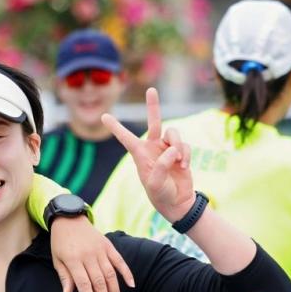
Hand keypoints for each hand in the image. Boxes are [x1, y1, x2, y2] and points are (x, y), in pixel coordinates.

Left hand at [50, 216, 134, 291]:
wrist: (69, 219)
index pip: (84, 284)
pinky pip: (119, 261)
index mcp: (73, 260)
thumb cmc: (60, 242)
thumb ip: (65, 277)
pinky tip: (131, 285)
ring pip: (110, 274)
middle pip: (99, 281)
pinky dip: (126, 272)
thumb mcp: (57, 259)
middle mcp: (88, 255)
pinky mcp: (108, 246)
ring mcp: (100, 250)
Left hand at [102, 88, 195, 223]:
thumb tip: (171, 150)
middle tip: (151, 89)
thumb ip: (162, 166)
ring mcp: (167, 148)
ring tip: (179, 162)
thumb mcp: (156, 184)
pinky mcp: (180, 152)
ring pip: (174, 133)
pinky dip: (186, 155)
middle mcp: (152, 148)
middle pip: (154, 122)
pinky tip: (184, 167)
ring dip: (179, 145)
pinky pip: (185, 145)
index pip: (126, 138)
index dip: (116, 127)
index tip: (104, 116)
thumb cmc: (161, 195)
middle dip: (153, 105)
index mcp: (140, 155)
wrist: (177, 202)